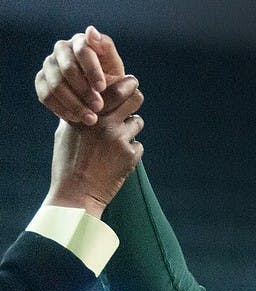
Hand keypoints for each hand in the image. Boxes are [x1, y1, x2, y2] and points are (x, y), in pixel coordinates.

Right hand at [36, 26, 125, 125]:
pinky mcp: (41, 81)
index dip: (92, 69)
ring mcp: (49, 65)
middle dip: (84, 90)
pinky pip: (46, 96)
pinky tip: (76, 119)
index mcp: (80, 42)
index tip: (102, 88)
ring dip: (74, 104)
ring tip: (91, 119)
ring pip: (56, 84)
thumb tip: (91, 31)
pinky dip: (62, 109)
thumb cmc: (109, 77)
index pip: (83, 51)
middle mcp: (61, 49)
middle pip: (67, 69)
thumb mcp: (113, 66)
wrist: (95, 95)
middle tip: (98, 107)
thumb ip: (106, 48)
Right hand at [44, 76, 144, 217]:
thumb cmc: (68, 162)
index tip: (129, 82)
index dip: (126, 84)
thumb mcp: (67, 132)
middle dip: (136, 96)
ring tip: (119, 137)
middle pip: (134, 98)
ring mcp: (118, 138)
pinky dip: (131, 150)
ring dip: (132, 126)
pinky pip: (138, 145)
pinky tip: (118, 158)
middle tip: (135, 96)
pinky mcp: (130, 155)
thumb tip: (92, 99)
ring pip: (138, 121)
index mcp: (86, 112)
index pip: (114, 88)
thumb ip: (80, 114)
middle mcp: (103, 122)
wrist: (76, 193)